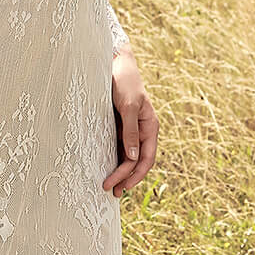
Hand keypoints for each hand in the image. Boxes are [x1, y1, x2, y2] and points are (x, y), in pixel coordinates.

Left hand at [104, 51, 156, 197]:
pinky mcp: (117, 125)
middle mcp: (142, 130)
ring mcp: (129, 129)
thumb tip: (133, 157)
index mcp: (150, 127)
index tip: (122, 186)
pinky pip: (118, 146)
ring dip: (120, 171)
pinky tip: (105, 167)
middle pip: (137, 161)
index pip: (146, 158)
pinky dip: (113, 159)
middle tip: (111, 191)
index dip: (135, 175)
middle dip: (125, 178)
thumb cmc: (124, 81)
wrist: (113, 62)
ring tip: (109, 186)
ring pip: (127, 156)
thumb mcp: (128, 105)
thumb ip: (131, 130)